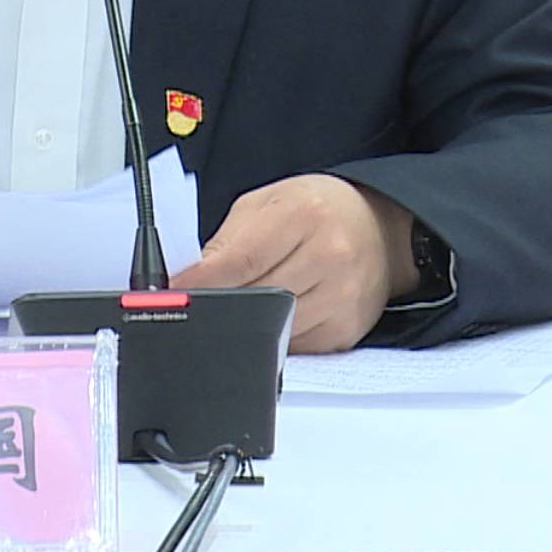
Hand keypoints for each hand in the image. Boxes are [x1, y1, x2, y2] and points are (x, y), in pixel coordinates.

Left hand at [171, 174, 414, 353]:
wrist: (378, 229)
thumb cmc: (316, 211)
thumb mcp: (267, 203)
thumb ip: (227, 239)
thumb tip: (189, 280)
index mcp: (303, 215)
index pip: (241, 259)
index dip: (201, 282)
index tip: (173, 294)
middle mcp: (330, 256)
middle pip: (255, 298)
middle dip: (219, 304)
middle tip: (196, 305)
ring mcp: (343, 297)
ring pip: (272, 329)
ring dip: (245, 324)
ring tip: (237, 306)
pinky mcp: (346, 330)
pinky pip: (294, 347)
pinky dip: (273, 337)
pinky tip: (273, 316)